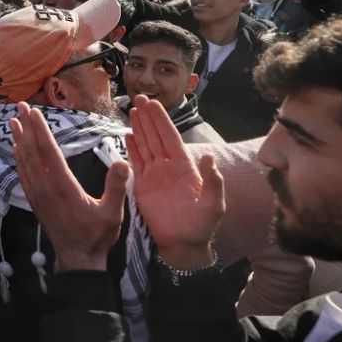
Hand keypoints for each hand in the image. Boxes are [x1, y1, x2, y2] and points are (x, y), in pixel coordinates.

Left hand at [10, 103, 127, 270]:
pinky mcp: (35, 201)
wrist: (77, 259)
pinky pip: (23, 175)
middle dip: (26, 127)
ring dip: (18, 140)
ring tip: (13, 122)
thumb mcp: (112, 213)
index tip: (34, 112)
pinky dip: (19, 159)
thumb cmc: (97, 236)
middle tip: (19, 106)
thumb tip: (124, 162)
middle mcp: (45, 188)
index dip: (40, 130)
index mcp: (63, 187)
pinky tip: (17, 150)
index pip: (48, 152)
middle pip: (32, 151)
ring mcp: (37, 195)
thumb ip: (117, 187)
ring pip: (24, 162)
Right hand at [127, 96, 224, 269]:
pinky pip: (136, 162)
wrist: (182, 244)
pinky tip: (128, 134)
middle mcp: (168, 166)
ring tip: (131, 110)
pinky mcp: (143, 185)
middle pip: (156, 136)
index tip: (153, 103)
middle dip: (148, 117)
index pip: (171, 137)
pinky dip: (132, 148)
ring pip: (145, 145)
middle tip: (138, 97)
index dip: (162, 120)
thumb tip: (208, 156)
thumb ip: (213, 181)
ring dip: (139, 128)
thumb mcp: (214, 204)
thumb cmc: (201, 225)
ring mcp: (155, 175)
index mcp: (185, 167)